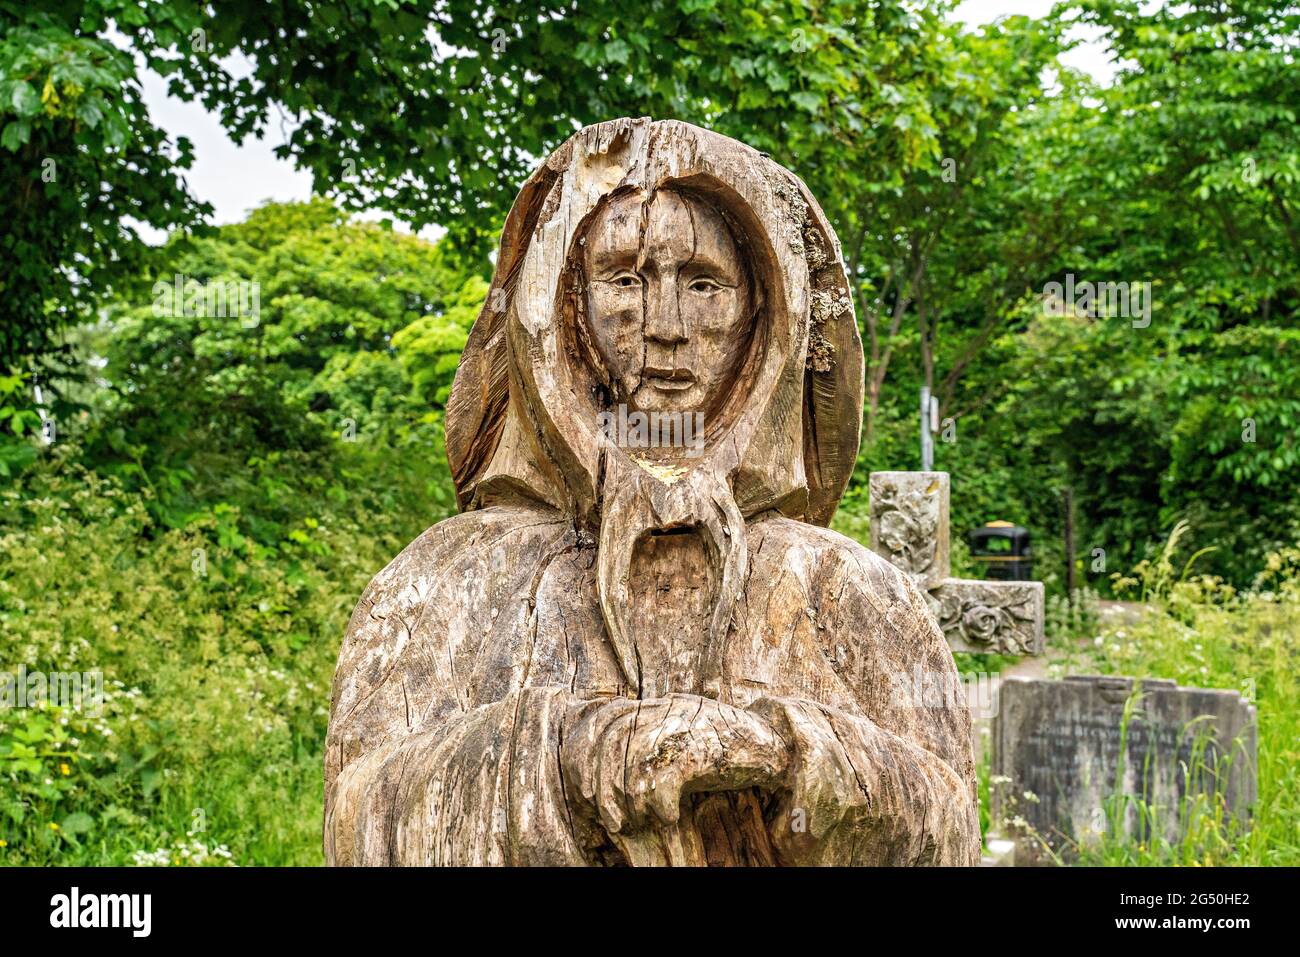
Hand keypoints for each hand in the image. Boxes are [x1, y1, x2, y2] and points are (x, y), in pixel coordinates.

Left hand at [563, 694, 789, 835]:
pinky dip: (661, 800)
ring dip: (627, 796)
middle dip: (602, 781)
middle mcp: (671, 707)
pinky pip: (669, 771)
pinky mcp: (707, 743)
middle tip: (610, 819)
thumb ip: (656, 753)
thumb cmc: (732, 756)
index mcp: (662, 706)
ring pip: (635, 753)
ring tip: (633, 823)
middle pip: (613, 734)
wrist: (785, 748)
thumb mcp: (686, 748)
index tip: (586, 793)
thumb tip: (613, 788)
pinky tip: (669, 819)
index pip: (608, 717)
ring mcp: (689, 722)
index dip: (587, 754)